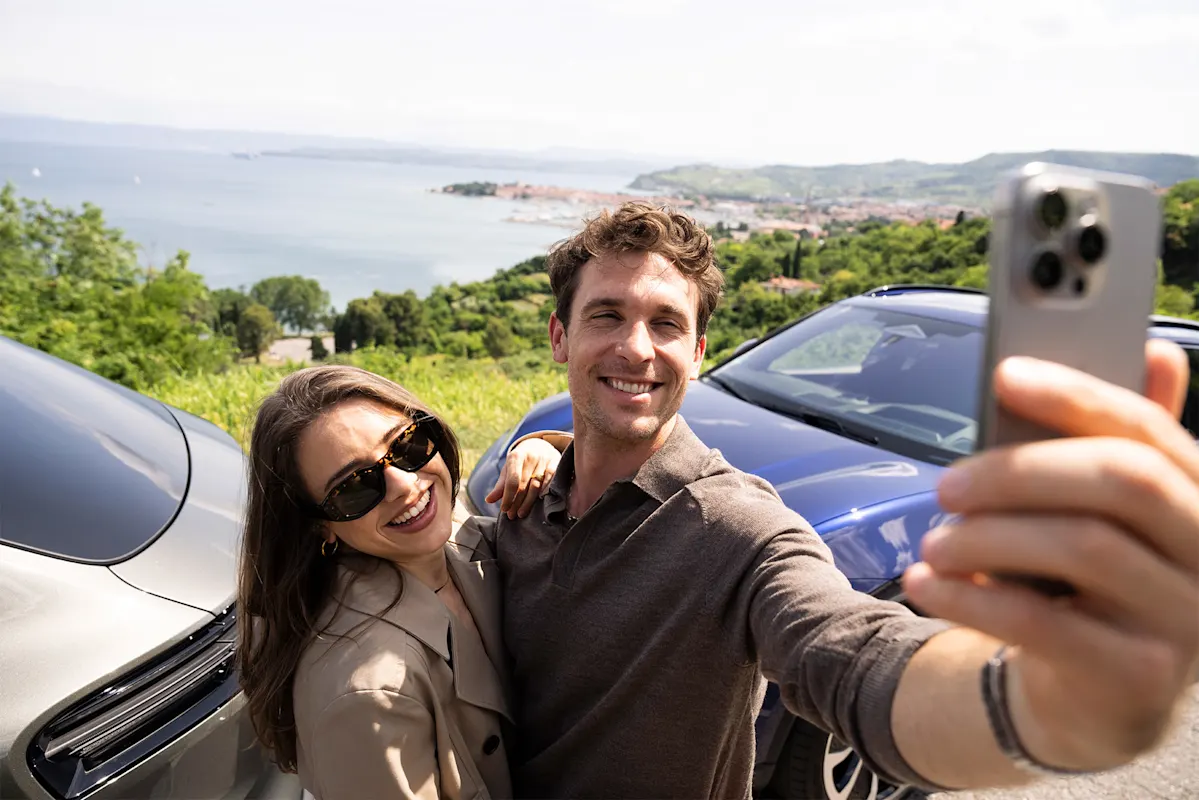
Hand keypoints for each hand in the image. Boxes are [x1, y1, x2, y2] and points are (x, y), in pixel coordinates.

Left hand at [485, 437, 561, 518]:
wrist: (539, 446)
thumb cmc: (520, 462)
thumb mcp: (508, 469)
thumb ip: (500, 486)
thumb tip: (488, 500)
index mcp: (516, 456)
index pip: (512, 480)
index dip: (508, 496)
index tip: (504, 509)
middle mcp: (531, 456)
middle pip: (523, 485)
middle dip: (516, 502)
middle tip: (511, 515)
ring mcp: (544, 459)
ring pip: (536, 485)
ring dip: (528, 502)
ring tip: (521, 513)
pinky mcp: (556, 463)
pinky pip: (550, 480)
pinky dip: (544, 492)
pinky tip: (539, 503)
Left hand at [904, 339, 1198, 770]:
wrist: (1098, 697)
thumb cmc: (1087, 582)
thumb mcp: (1099, 512)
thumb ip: (1110, 441)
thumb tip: (1151, 349)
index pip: (1148, 429)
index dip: (1075, 395)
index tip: (1004, 375)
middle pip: (1124, 481)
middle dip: (1020, 472)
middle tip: (946, 485)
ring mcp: (1187, 619)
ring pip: (1083, 548)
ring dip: (987, 538)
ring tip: (933, 544)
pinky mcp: (1141, 678)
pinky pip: (1045, 623)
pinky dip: (971, 598)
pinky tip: (928, 586)